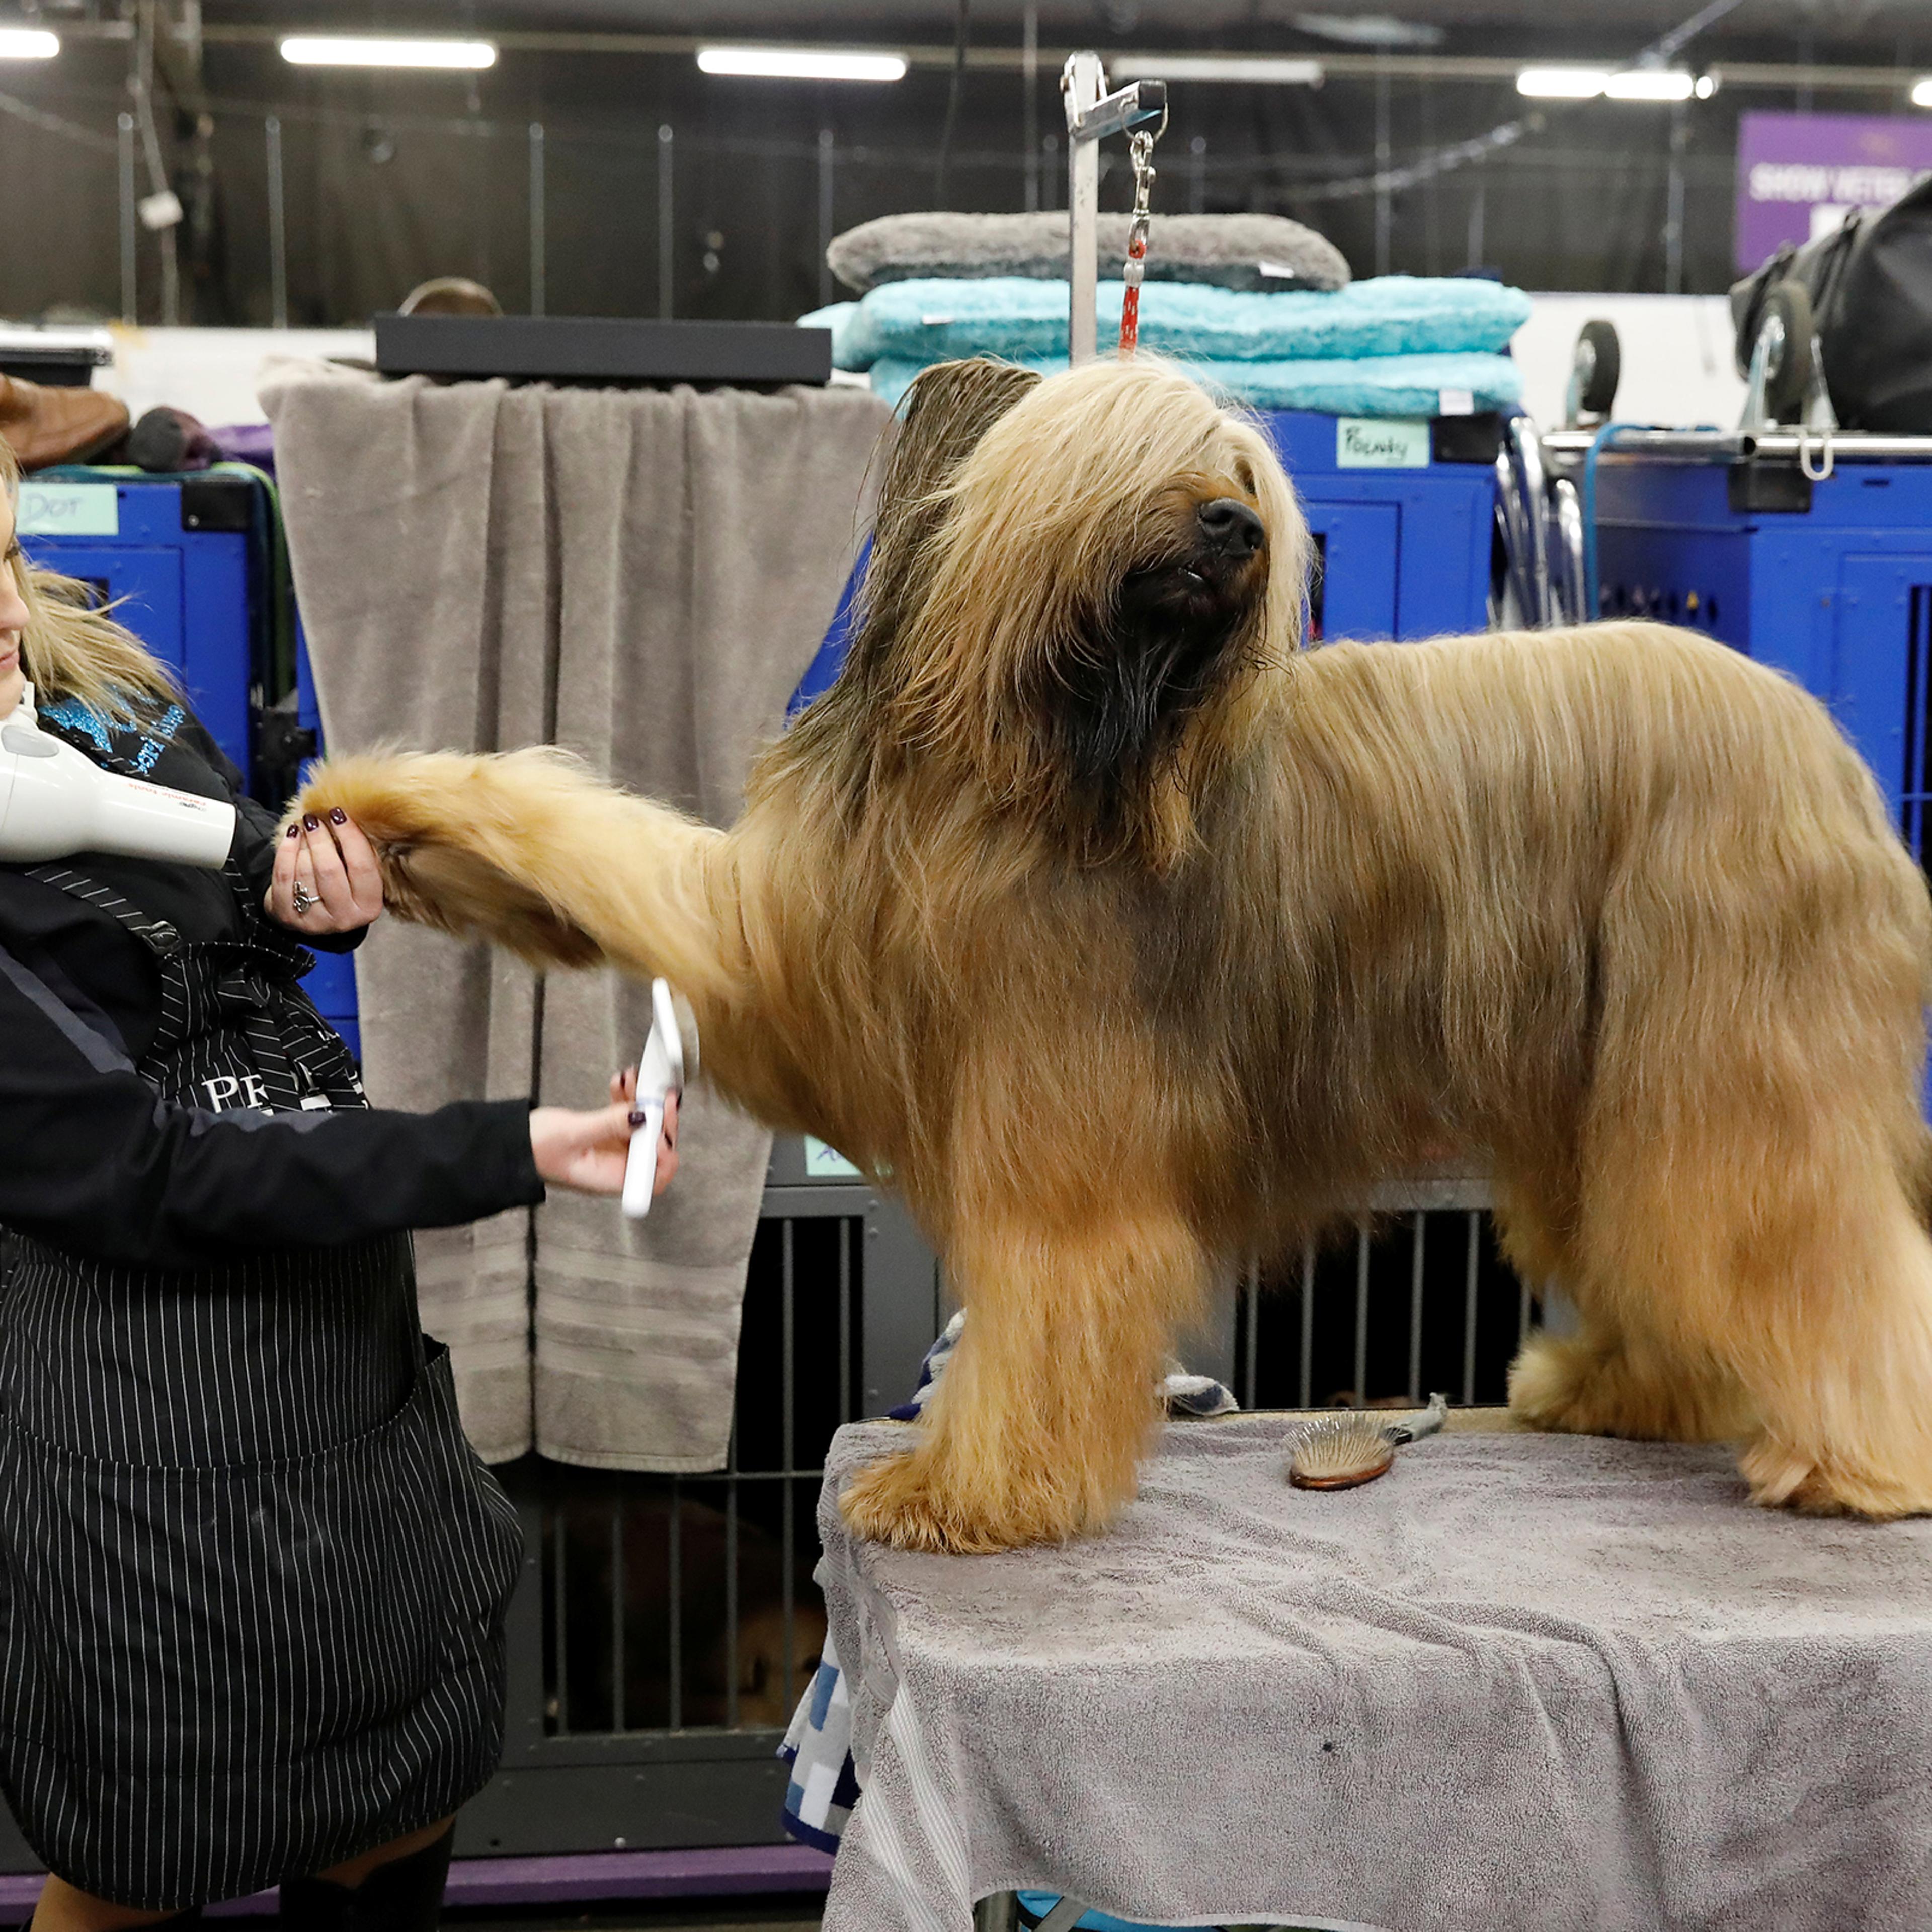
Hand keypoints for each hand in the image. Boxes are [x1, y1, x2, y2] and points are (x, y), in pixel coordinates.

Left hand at [267, 809, 384, 934]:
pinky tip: (291, 837)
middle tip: (314, 819)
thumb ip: (359, 855)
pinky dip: (285, 851)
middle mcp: (344, 918)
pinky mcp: (287, 916)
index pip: (362, 867)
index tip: (338, 814)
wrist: (314, 915)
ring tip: (303, 827)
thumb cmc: (342, 887)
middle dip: (320, 838)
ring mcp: (314, 921)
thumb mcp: (359, 877)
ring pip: (305, 871)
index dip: (350, 836)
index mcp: (369, 906)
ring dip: (303, 843)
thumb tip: (346, 818)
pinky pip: (283, 876)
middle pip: (330, 869)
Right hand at [529, 1083, 679, 1197]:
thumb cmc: (532, 1150)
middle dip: (659, 1118)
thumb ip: (609, 1124)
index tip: (662, 1126)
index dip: (665, 1153)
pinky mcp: (606, 1132)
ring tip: (634, 1079)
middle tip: (659, 1093)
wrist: (509, 1143)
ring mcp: (613, 1149)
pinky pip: (626, 1114)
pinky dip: (626, 1097)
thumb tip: (643, 1115)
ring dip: (642, 1101)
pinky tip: (620, 1081)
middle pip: (654, 1146)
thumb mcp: (572, 1134)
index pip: (655, 1175)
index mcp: (611, 1179)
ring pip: (642, 1125)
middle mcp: (616, 1167)